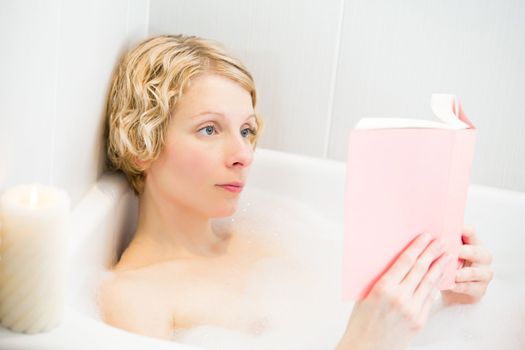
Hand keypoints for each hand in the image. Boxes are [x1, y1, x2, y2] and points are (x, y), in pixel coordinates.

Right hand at [337, 233, 452, 349]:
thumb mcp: (365, 294)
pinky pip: (429, 299)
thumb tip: (396, 261)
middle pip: (421, 269)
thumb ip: (382, 278)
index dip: (417, 247)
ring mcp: (412, 310)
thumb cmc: (361, 320)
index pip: (405, 261)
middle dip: (432, 253)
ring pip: (429, 283)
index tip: (425, 236)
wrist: (366, 348)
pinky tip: (439, 277)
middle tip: (440, 241)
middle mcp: (400, 297)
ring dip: (439, 267)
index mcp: (383, 288)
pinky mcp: (419, 321)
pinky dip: (435, 286)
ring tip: (446, 256)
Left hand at [441, 225, 492, 303]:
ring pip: (474, 272)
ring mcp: (484, 273)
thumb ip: (442, 243)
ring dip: (462, 273)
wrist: (455, 290)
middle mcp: (482, 256)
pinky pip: (470, 287)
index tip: (447, 228)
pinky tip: (450, 286)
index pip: (471, 232)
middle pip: (474, 251)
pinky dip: (459, 287)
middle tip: (449, 252)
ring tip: (452, 274)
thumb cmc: (448, 265)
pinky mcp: (481, 289)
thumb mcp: (447, 252)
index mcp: (473, 243)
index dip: (462, 229)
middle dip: (462, 252)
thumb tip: (423, 232)